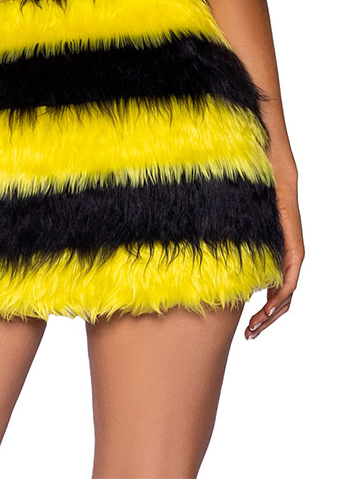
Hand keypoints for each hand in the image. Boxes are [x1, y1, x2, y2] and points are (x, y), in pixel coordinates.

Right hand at [245, 175, 303, 340]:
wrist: (272, 177)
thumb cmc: (253, 197)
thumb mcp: (240, 231)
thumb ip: (236, 249)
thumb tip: (218, 266)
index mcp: (275, 259)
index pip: (271, 295)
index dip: (261, 314)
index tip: (246, 326)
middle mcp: (287, 262)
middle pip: (280, 302)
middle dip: (265, 322)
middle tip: (249, 335)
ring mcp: (293, 257)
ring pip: (286, 297)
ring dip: (271, 316)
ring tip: (254, 327)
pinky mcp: (295, 250)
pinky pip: (289, 281)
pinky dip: (279, 298)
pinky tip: (267, 308)